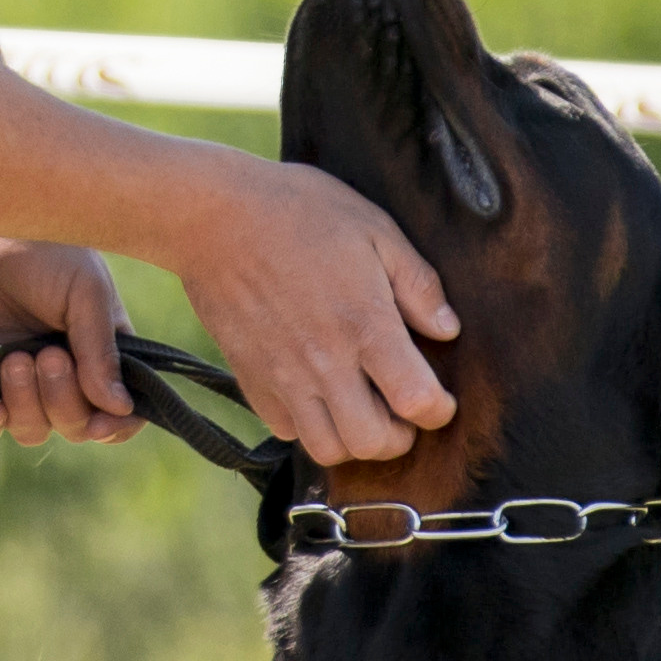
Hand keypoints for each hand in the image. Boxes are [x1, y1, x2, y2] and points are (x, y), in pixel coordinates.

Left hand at [0, 233, 144, 445]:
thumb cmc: (39, 245)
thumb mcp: (85, 291)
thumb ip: (100, 351)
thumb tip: (120, 409)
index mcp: (101, 348)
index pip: (119, 411)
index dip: (114, 426)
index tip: (99, 420)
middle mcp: (63, 369)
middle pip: (74, 424)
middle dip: (63, 401)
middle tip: (47, 356)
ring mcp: (17, 375)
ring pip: (31, 429)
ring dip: (25, 405)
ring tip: (13, 358)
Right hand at [168, 155, 458, 466]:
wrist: (213, 216)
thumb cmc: (299, 211)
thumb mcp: (374, 229)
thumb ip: (417, 284)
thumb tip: (447, 329)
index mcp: (365, 325)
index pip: (416, 401)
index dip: (439, 411)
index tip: (441, 400)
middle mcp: (325, 363)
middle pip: (372, 443)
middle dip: (399, 437)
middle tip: (402, 410)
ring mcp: (283, 377)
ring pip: (326, 450)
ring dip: (353, 439)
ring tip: (361, 409)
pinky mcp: (250, 379)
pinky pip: (286, 430)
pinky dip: (309, 426)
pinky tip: (318, 394)